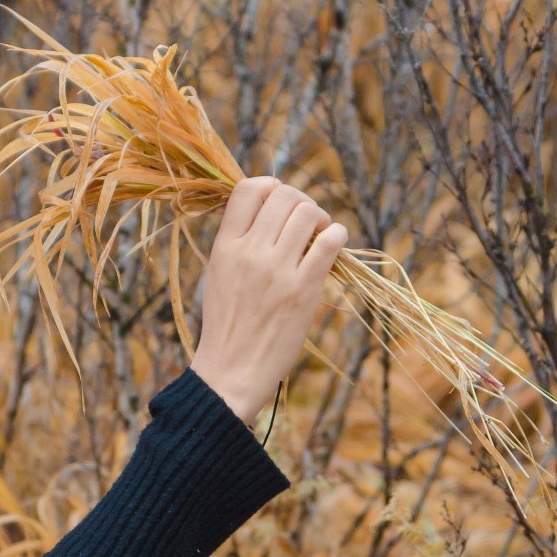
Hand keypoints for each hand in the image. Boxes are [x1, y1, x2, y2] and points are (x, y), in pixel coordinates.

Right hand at [188, 176, 350, 423]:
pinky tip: (336, 242)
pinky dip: (337, 235)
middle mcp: (249, 252)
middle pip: (283, 195)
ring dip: (320, 217)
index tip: (280, 200)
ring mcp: (277, 270)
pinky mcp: (303, 290)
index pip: (247, 188)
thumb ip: (238, 240)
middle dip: (300, 200)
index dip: (270, 185)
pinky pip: (329, 243)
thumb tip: (269, 208)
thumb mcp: (218, 273)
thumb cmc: (228, 323)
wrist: (232, 370)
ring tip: (321, 233)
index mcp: (224, 246)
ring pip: (307, 213)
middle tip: (308, 220)